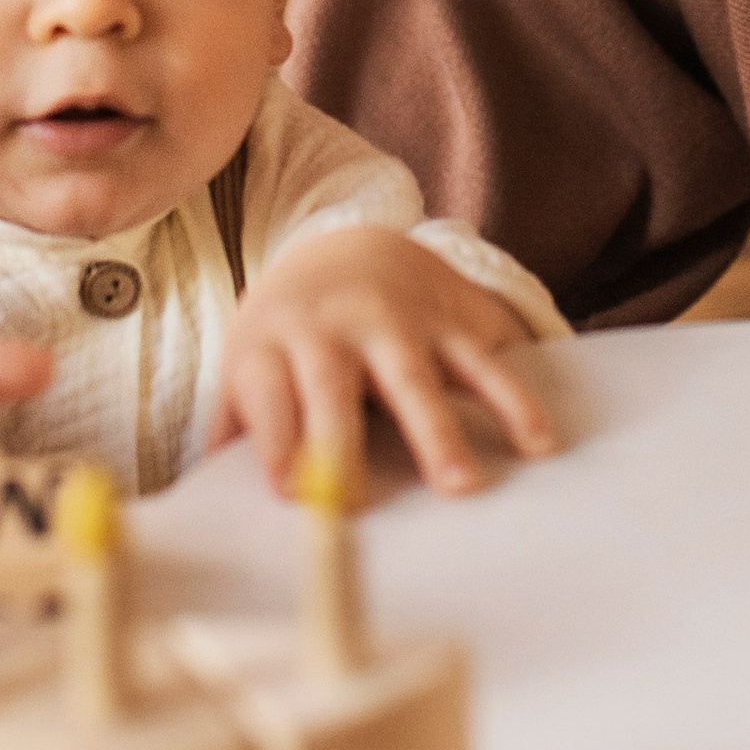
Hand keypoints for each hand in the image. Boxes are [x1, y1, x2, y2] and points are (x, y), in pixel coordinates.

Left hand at [216, 226, 558, 498]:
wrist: (346, 242)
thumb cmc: (288, 334)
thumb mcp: (247, 365)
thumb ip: (234, 430)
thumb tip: (209, 507)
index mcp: (271, 344)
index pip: (267, 394)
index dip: (274, 440)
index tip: (289, 492)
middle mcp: (329, 326)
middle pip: (332, 385)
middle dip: (341, 442)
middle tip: (357, 502)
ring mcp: (395, 317)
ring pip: (417, 374)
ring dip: (438, 429)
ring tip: (462, 485)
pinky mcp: (449, 313)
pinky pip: (486, 358)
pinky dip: (515, 397)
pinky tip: (540, 442)